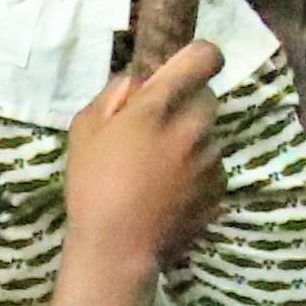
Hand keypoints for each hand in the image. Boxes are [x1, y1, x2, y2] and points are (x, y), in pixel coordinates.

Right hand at [63, 42, 225, 279]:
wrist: (118, 249)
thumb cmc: (92, 185)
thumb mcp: (85, 129)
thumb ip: (114, 95)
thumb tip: (139, 83)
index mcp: (160, 106)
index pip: (204, 58)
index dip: (198, 57)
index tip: (186, 67)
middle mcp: (194, 126)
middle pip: (206, 97)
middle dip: (186, 105)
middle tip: (157, 130)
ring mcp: (211, 159)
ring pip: (208, 134)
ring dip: (191, 141)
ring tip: (159, 170)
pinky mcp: (220, 187)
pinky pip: (213, 166)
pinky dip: (197, 172)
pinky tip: (170, 192)